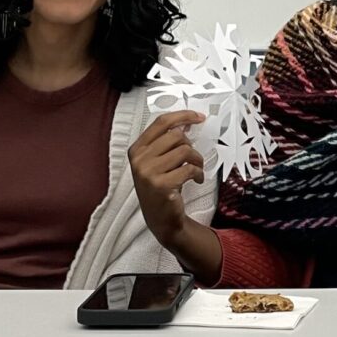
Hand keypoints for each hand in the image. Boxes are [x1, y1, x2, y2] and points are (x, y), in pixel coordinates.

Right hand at [128, 110, 206, 244]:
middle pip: (177, 136)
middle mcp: (139, 159)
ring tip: (196, 170)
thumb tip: (186, 122)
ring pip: (185, 150)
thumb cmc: (161, 187)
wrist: (161, 220)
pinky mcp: (161, 185)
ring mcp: (148, 172)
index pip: (161, 122)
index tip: (199, 117)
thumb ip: (165, 143)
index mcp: (137, 149)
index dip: (183, 116)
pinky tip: (197, 180)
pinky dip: (199, 174)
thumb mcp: (156, 162)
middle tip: (193, 159)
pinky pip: (190, 169)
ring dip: (198, 160)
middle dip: (192, 146)